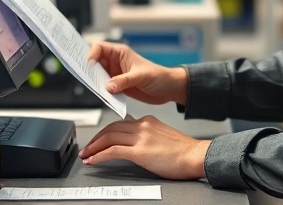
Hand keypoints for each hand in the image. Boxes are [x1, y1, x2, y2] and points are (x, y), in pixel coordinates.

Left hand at [80, 116, 210, 179]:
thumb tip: (135, 143)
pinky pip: (113, 151)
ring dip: (94, 147)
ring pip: (109, 137)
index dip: (106, 132)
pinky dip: (100, 155)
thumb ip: (148, 135)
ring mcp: (141, 137)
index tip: (99, 140)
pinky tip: (94, 161)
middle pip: (111, 128)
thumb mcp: (163, 136)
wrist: (195, 156)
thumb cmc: (184, 151)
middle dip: (96, 138)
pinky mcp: (140, 151)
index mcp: (148, 121)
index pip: (120, 123)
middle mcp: (142, 125)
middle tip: (87, 148)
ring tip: (86, 155)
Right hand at [87, 42, 187, 105]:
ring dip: (95, 82)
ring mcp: (116, 75)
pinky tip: (104, 96)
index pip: (100, 48)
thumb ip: (124, 81)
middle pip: (96, 62)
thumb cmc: (158, 76)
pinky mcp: (118, 87)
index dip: (92, 53)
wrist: (168, 89)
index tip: (89, 64)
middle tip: (85, 77)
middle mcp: (116, 63)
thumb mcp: (141, 76)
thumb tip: (108, 86)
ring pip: (98, 76)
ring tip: (95, 88)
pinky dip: (102, 92)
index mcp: (121, 53)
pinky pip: (105, 88)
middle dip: (89, 69)